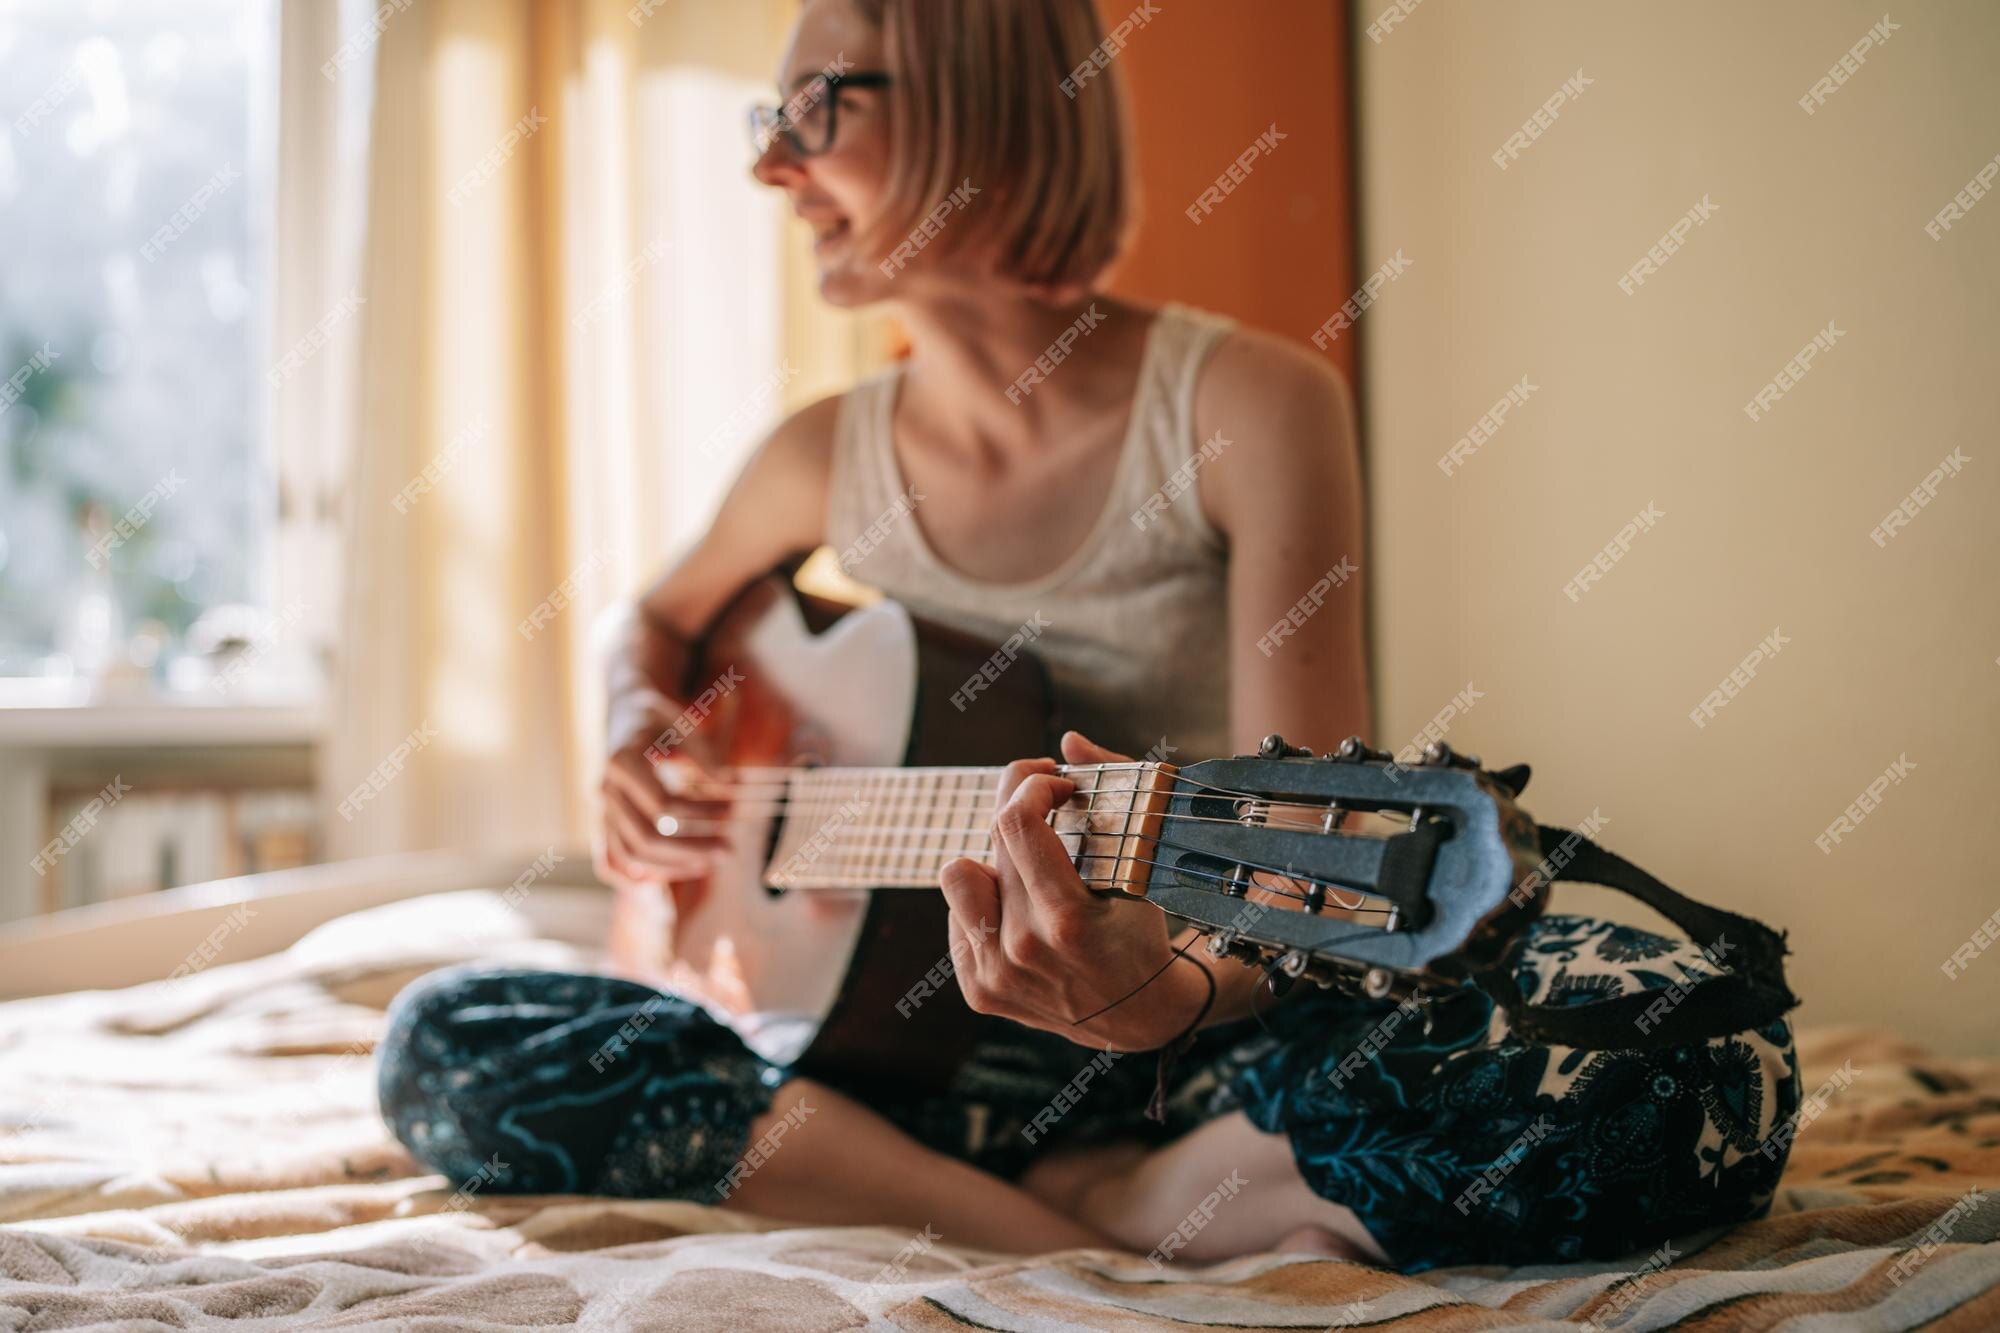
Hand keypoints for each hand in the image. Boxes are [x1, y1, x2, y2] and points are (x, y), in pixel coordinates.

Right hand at [594, 720, 732, 891]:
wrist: (623, 718)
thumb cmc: (657, 720)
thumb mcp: (682, 722)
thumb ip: (704, 752)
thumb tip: (730, 783)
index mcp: (621, 761)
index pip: (661, 804)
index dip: (700, 811)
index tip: (731, 810)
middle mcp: (605, 790)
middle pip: (645, 837)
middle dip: (691, 849)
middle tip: (729, 850)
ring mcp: (600, 810)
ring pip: (629, 855)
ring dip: (672, 867)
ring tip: (710, 863)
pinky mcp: (603, 823)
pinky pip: (612, 862)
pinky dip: (637, 877)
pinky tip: (673, 874)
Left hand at [937, 732, 1210, 1050]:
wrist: (1139, 1017)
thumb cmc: (1142, 932)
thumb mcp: (1142, 865)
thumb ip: (1111, 793)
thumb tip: (1069, 741)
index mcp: (1066, 920)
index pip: (1017, 823)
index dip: (1033, 783)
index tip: (1058, 783)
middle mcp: (1022, 950)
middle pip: (993, 839)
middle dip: (1021, 805)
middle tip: (1048, 805)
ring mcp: (995, 974)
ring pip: (958, 875)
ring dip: (991, 859)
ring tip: (1026, 866)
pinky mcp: (978, 990)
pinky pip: (957, 916)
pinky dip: (987, 901)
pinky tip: (1020, 907)